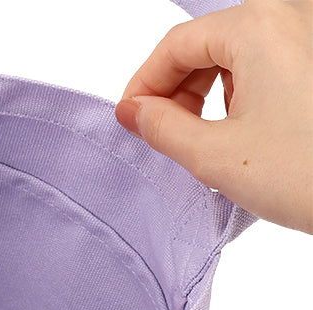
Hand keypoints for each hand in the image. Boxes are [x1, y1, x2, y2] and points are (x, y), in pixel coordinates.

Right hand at [115, 0, 312, 234]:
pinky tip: (241, 134)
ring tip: (204, 140)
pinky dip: (244, 95)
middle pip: (209, 44)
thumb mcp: (212, 156)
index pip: (177, 45)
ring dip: (209, 94)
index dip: (144, 83)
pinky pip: (271, 66)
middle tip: (161, 134)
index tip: (130, 118)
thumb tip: (135, 112)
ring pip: (240, 55)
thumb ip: (161, 128)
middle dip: (177, 90)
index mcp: (259, 27)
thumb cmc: (306, 174)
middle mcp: (292, 18)